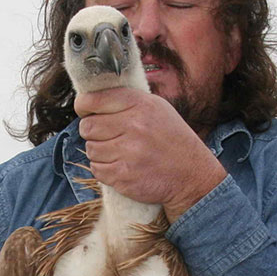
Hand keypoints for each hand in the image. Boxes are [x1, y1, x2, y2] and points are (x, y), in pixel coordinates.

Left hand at [76, 88, 226, 219]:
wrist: (193, 176)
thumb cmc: (173, 140)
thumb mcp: (158, 109)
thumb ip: (128, 101)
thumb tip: (92, 99)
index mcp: (141, 105)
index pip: (93, 100)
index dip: (84, 106)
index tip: (86, 111)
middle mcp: (134, 127)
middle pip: (87, 127)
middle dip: (92, 132)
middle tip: (107, 136)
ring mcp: (128, 153)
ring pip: (91, 150)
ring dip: (100, 153)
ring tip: (120, 153)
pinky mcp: (124, 176)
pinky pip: (97, 170)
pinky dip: (105, 170)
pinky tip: (123, 167)